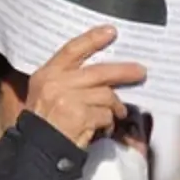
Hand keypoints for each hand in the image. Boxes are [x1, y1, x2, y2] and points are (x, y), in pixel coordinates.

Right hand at [24, 25, 146, 147]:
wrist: (37, 148)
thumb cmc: (46, 121)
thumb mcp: (48, 93)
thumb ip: (70, 80)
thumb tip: (106, 77)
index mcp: (47, 74)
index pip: (72, 50)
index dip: (92, 39)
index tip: (111, 31)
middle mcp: (56, 83)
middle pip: (99, 72)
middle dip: (124, 72)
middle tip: (141, 72)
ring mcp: (68, 99)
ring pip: (106, 96)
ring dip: (115, 108)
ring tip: (115, 114)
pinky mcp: (80, 116)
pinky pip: (106, 115)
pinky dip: (108, 123)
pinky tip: (101, 129)